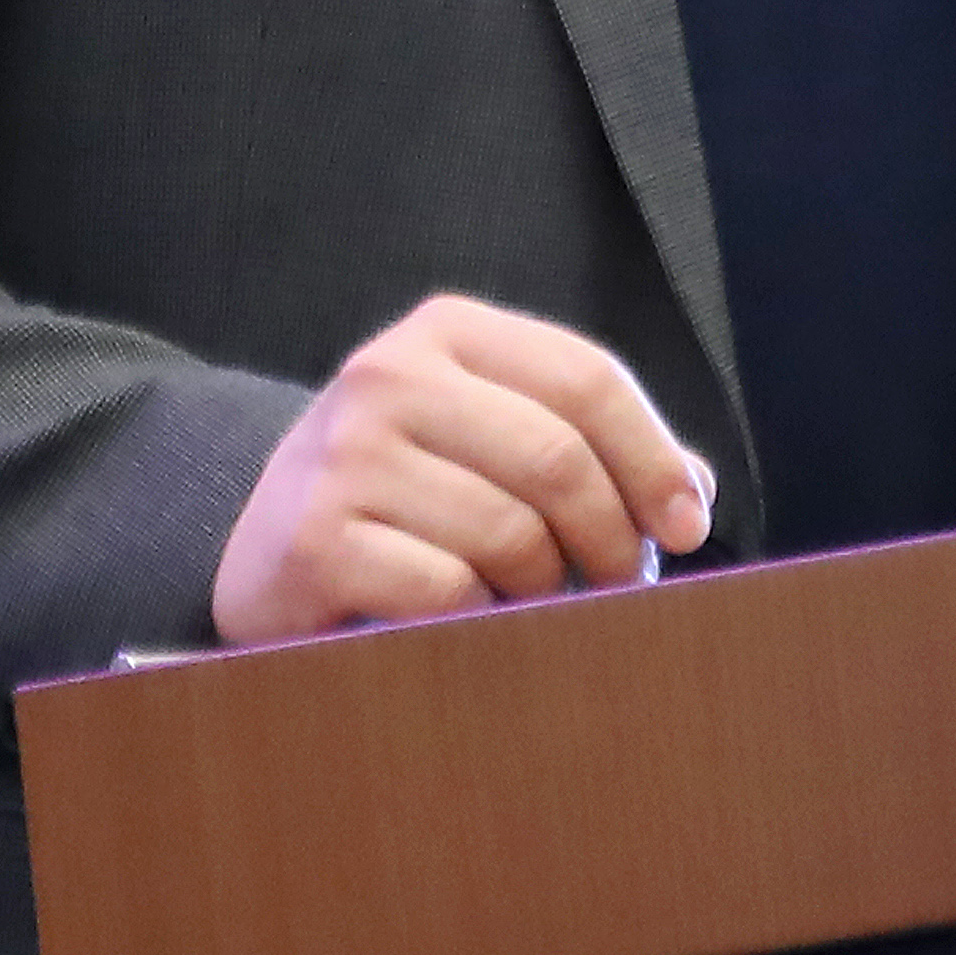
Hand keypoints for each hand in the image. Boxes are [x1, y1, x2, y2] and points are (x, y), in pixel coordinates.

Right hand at [207, 293, 716, 649]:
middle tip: (622, 586)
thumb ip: (589, 449)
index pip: (587, 379)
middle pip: (558, 459)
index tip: (688, 527)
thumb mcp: (489, 439)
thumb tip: (693, 494)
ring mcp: (345, 456)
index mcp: (447, 331)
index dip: (653, 459)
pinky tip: (472, 623)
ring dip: (549, 590)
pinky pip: (450, 591)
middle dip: (613, 538)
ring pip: (510, 533)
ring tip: (540, 605)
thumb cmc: (406, 495)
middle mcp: (388, 375)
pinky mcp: (315, 540)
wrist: (262, 547)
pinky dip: (482, 620)